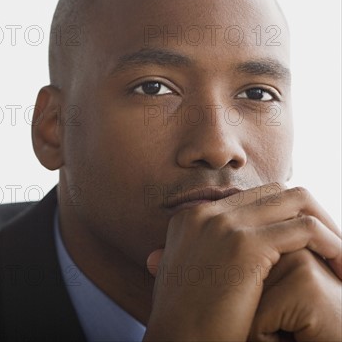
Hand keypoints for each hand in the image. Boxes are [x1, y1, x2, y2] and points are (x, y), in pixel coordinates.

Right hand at [142, 184, 341, 341]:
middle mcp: (205, 213)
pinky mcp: (245, 245)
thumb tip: (229, 255)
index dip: (283, 216)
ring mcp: (224, 225)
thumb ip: (205, 253)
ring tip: (340, 255)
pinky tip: (340, 267)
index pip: (251, 198)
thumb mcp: (188, 275)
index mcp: (191, 216)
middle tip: (329, 245)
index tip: (305, 242)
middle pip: (275, 192)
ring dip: (325, 225)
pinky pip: (306, 229)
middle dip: (308, 213)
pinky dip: (331, 245)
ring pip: (296, 201)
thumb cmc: (185, 320)